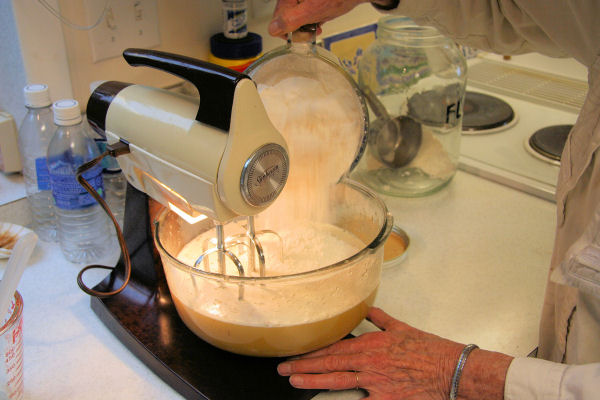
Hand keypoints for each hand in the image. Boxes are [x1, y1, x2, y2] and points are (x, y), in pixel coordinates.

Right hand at [268, 0, 368, 37]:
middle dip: (297, 30)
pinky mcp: (308, 6)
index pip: (277, 19)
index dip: (287, 31)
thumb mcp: (312, 10)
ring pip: (294, 22)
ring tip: (316, 27)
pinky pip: (302, 20)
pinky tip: (317, 25)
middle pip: (284, 20)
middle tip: (311, 31)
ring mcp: (300, 2)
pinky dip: (309, 25)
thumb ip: (291, 19)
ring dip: (304, 29)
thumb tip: (273, 29)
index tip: (299, 34)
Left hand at [277, 307, 511, 399]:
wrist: (451, 369)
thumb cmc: (429, 350)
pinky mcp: (386, 399)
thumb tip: (367, 311)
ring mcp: (375, 382)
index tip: (296, 352)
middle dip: (304, 366)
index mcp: (371, 344)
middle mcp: (369, 362)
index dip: (312, 351)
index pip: (334, 347)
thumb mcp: (401, 328)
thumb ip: (380, 320)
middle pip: (329, 364)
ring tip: (295, 381)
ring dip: (313, 381)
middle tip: (284, 369)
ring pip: (337, 381)